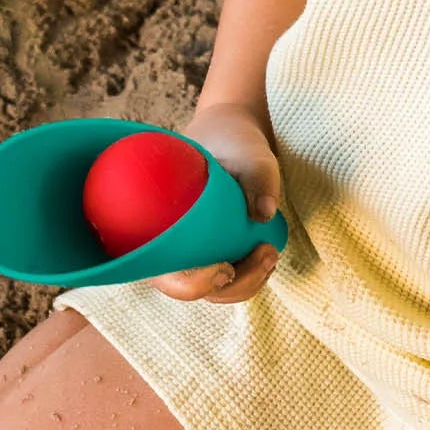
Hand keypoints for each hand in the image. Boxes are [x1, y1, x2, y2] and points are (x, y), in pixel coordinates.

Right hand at [148, 101, 282, 305]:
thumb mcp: (248, 154)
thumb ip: (257, 177)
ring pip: (213, 291)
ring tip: (270, 252)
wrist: (230, 139)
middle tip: (266, 253)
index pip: (165, 275)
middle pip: (192, 290)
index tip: (225, 268)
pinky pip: (228, 281)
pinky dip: (250, 276)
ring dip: (247, 282)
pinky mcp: (212, 255)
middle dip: (233, 285)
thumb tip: (264, 213)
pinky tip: (267, 255)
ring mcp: (191, 255)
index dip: (193, 283)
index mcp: (158, 227)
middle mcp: (168, 247)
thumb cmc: (231, 145)